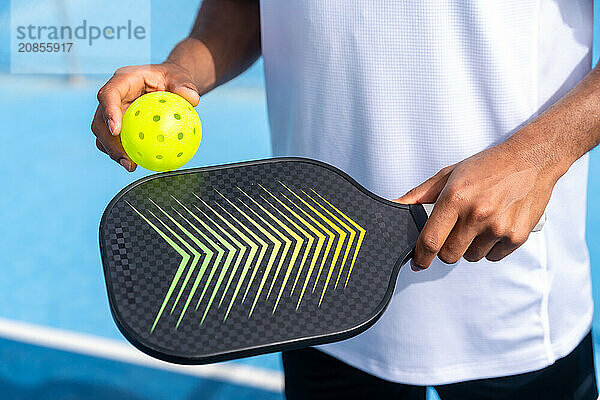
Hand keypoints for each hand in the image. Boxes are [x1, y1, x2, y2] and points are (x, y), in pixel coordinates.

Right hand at [91, 62, 199, 170]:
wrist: (169, 84)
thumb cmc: (173, 79)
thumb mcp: (181, 78)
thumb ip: (185, 86)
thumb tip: (193, 99)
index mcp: (123, 81)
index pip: (108, 95)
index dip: (108, 112)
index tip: (116, 131)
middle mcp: (114, 97)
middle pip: (100, 120)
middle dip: (108, 141)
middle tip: (125, 158)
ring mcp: (114, 113)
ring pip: (104, 135)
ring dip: (113, 152)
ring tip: (130, 166)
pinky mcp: (120, 126)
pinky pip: (118, 142)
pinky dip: (125, 153)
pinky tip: (139, 164)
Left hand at [396, 142, 558, 270]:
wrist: (532, 160)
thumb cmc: (487, 166)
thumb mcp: (448, 174)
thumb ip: (419, 195)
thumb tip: (393, 205)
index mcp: (456, 198)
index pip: (430, 240)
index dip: (421, 257)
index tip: (418, 262)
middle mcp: (477, 214)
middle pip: (449, 255)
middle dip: (446, 249)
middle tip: (454, 231)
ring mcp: (499, 227)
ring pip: (471, 257)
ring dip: (470, 247)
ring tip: (479, 223)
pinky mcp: (517, 236)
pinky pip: (493, 257)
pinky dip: (490, 247)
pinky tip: (495, 225)